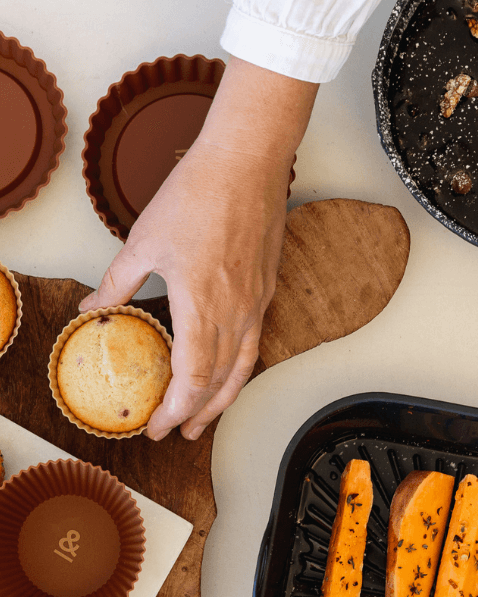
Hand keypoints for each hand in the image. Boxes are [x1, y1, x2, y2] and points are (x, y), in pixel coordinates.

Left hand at [79, 58, 317, 439]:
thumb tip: (91, 308)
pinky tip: (229, 364)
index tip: (155, 427)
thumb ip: (118, 282)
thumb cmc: (199, 195)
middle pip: (221, 381)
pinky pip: (256, 339)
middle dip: (198, 414)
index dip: (174, 410)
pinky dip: (240, 364)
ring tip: (207, 416)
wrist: (247, 163)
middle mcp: (236, 311)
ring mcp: (257, 300)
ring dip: (224, 397)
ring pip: (244, 365)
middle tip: (179, 433)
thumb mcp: (144, 240)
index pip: (192, 378)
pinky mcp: (267, 285)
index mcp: (202, 304)